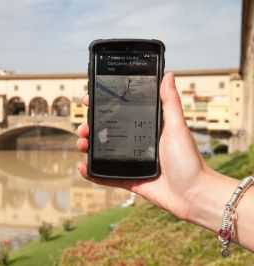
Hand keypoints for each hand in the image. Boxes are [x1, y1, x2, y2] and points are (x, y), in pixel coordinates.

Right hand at [77, 73, 212, 219]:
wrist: (193, 194)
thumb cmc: (189, 160)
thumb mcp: (177, 127)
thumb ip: (170, 102)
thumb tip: (167, 75)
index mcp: (145, 129)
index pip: (120, 114)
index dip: (103, 107)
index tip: (90, 100)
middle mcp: (136, 144)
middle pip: (106, 133)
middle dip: (91, 128)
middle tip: (84, 127)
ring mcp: (130, 162)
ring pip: (102, 153)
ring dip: (88, 147)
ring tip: (82, 144)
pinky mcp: (128, 179)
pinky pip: (105, 176)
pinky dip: (91, 173)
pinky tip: (82, 166)